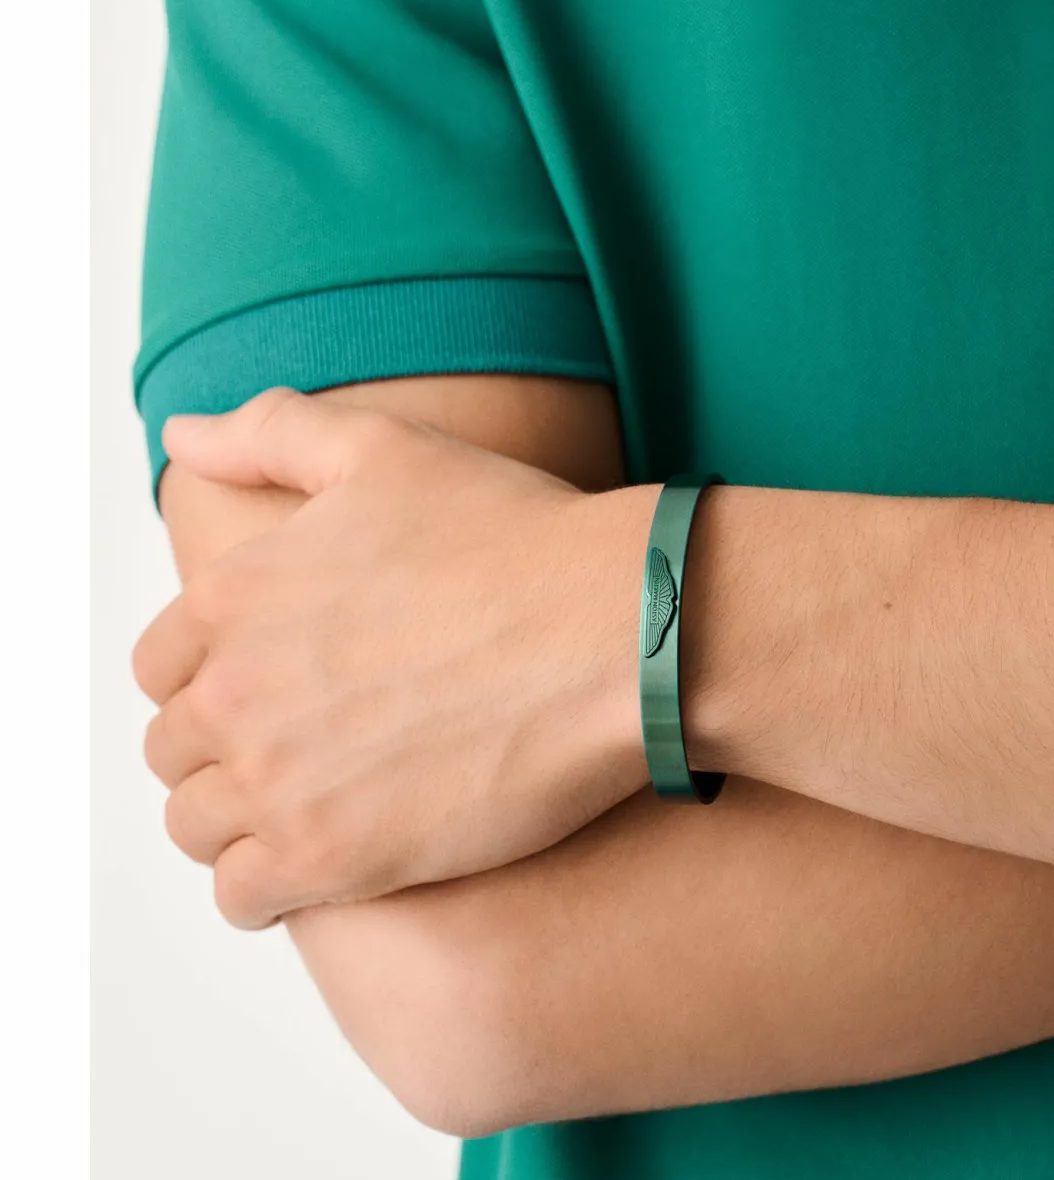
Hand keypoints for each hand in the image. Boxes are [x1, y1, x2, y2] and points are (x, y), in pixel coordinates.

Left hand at [132, 387, 653, 928]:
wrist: (615, 630)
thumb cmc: (515, 537)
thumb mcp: (387, 448)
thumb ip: (270, 434)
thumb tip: (183, 435)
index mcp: (235, 593)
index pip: (160, 663)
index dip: (209, 675)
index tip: (269, 685)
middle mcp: (236, 690)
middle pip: (174, 748)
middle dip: (224, 748)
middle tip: (301, 746)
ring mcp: (279, 780)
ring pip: (196, 826)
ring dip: (239, 818)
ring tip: (309, 805)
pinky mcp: (332, 857)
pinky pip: (242, 898)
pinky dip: (265, 887)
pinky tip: (321, 859)